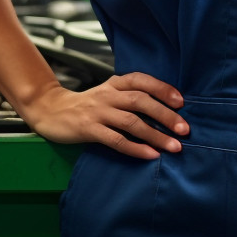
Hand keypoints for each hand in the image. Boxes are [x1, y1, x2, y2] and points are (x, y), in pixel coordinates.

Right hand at [19, 72, 188, 159]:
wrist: (51, 110)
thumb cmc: (87, 105)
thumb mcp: (108, 94)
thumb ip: (130, 97)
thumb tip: (165, 110)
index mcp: (115, 83)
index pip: (142, 80)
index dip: (163, 89)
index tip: (181, 102)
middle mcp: (108, 94)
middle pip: (141, 101)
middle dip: (165, 115)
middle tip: (185, 129)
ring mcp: (98, 112)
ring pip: (131, 121)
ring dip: (155, 135)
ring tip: (174, 146)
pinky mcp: (88, 129)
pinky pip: (115, 140)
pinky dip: (135, 148)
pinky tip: (150, 155)